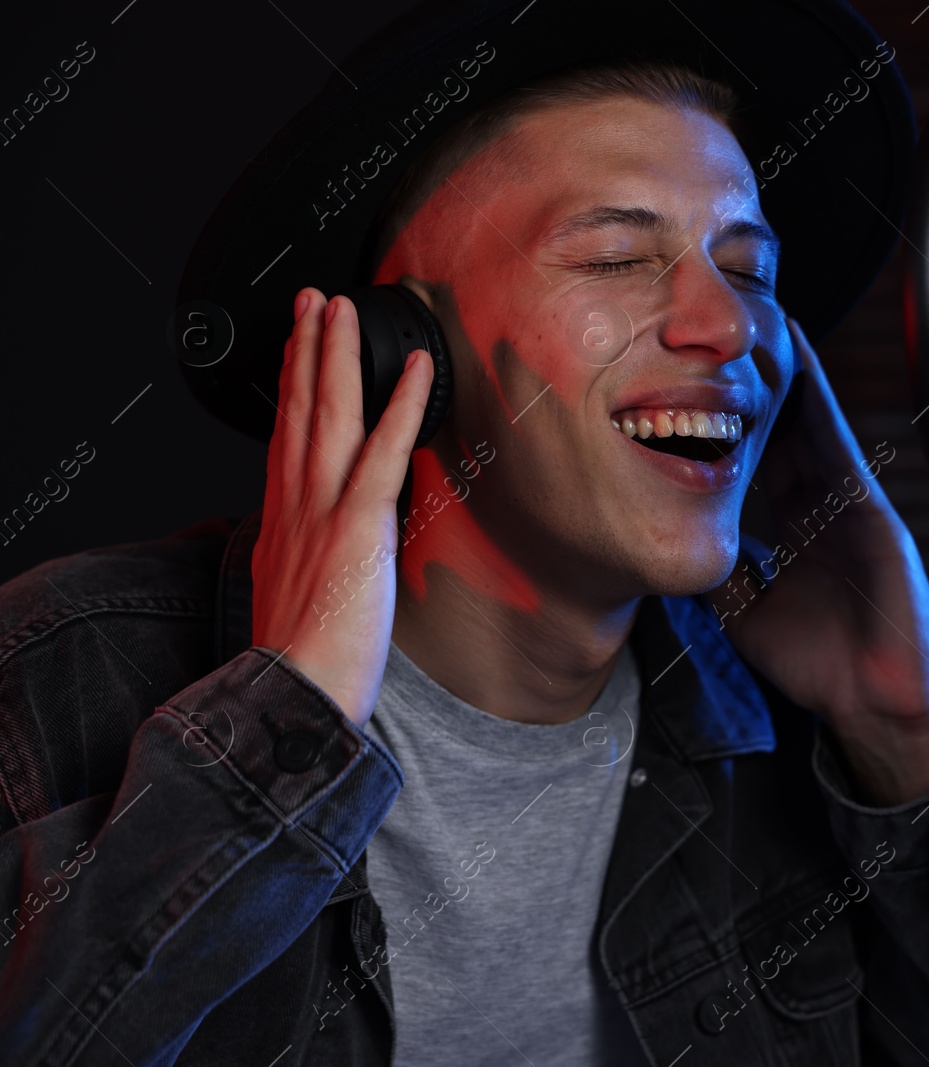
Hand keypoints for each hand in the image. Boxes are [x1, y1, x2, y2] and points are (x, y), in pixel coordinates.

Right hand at [251, 288, 432, 728]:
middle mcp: (292, 506)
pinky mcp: (355, 526)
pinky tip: (418, 370)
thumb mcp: (294, 598)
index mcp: (280, 524)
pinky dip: (402, 406)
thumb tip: (326, 545)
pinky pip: (382, 452)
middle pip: (297, 411)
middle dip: (305, 350)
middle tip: (313, 303)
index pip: (285, 439)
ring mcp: (320, 511)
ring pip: (327, 415)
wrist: (294, 694)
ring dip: (335, 354)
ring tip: (342, 310)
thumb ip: (308, 559)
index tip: (295, 351)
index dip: (289, 389)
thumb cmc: (303, 662)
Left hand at [708, 316, 928, 804]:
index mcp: (800, 528)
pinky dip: (821, 403)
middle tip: (723, 331)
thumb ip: (720, 572)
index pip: (760, 460)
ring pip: (813, 425)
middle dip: (757, 383)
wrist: (875, 705)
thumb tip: (671, 541)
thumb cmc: (818, 665)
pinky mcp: (874, 513)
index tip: (695, 380)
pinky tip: (801, 363)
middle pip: (785, 430)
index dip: (731, 421)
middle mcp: (826, 507)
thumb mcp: (747, 611)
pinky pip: (840, 448)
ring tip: (762, 319)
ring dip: (790, 373)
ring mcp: (853, 505)